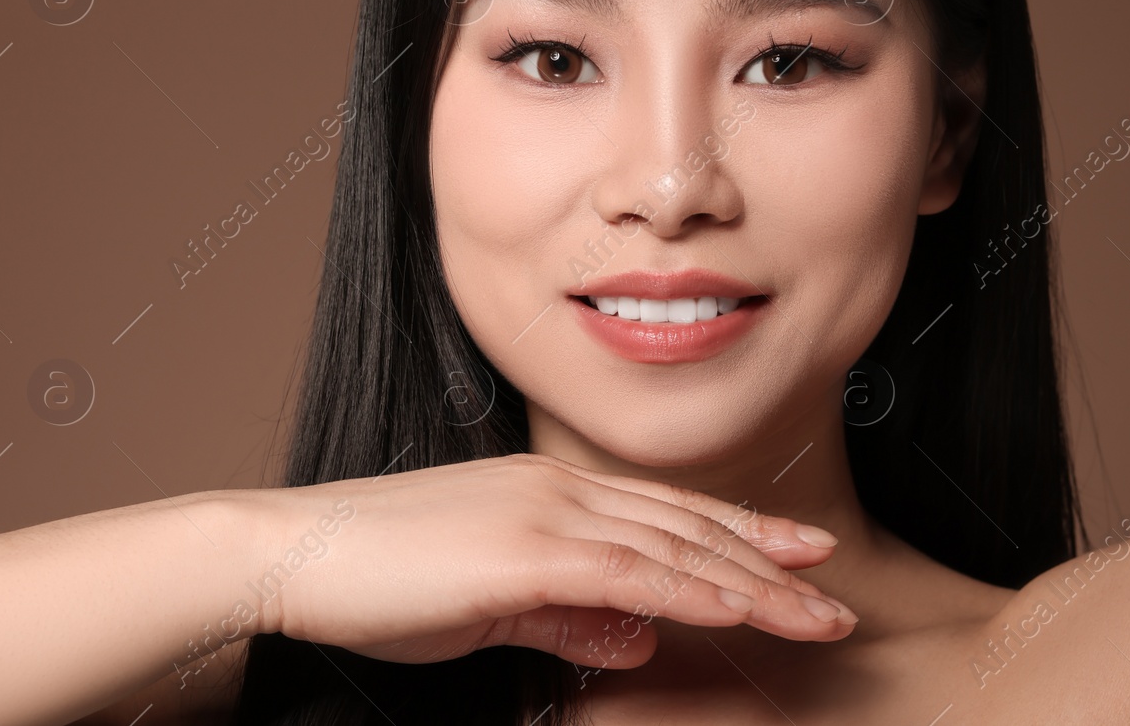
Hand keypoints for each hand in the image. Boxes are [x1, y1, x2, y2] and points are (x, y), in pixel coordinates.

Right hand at [253, 453, 855, 667]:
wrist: (295, 552)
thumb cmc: (378, 577)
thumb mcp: (485, 606)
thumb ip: (563, 616)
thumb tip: (634, 636)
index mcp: (552, 496)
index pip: (666, 515)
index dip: (738, 535)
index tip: (795, 555)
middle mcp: (561, 493)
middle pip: (688, 528)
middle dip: (769, 562)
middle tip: (834, 588)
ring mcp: (546, 516)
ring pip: (675, 548)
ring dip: (754, 581)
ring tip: (816, 611)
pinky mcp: (525, 551)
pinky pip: (630, 574)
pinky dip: (694, 591)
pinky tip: (742, 609)